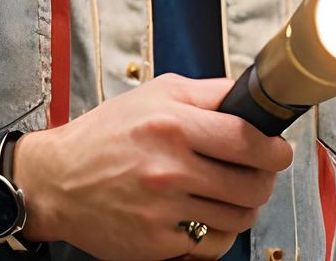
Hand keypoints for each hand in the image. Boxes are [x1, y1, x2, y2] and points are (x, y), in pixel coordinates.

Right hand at [11, 73, 293, 260]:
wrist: (57, 181)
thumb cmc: (103, 135)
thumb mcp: (152, 94)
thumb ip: (204, 92)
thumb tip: (247, 95)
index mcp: (171, 124)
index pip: (247, 139)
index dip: (274, 148)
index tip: (278, 150)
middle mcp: (169, 168)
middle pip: (251, 183)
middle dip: (264, 179)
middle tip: (258, 174)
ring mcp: (164, 210)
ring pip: (238, 217)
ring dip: (244, 207)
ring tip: (232, 195)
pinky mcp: (158, 243)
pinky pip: (213, 244)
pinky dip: (218, 233)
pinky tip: (206, 216)